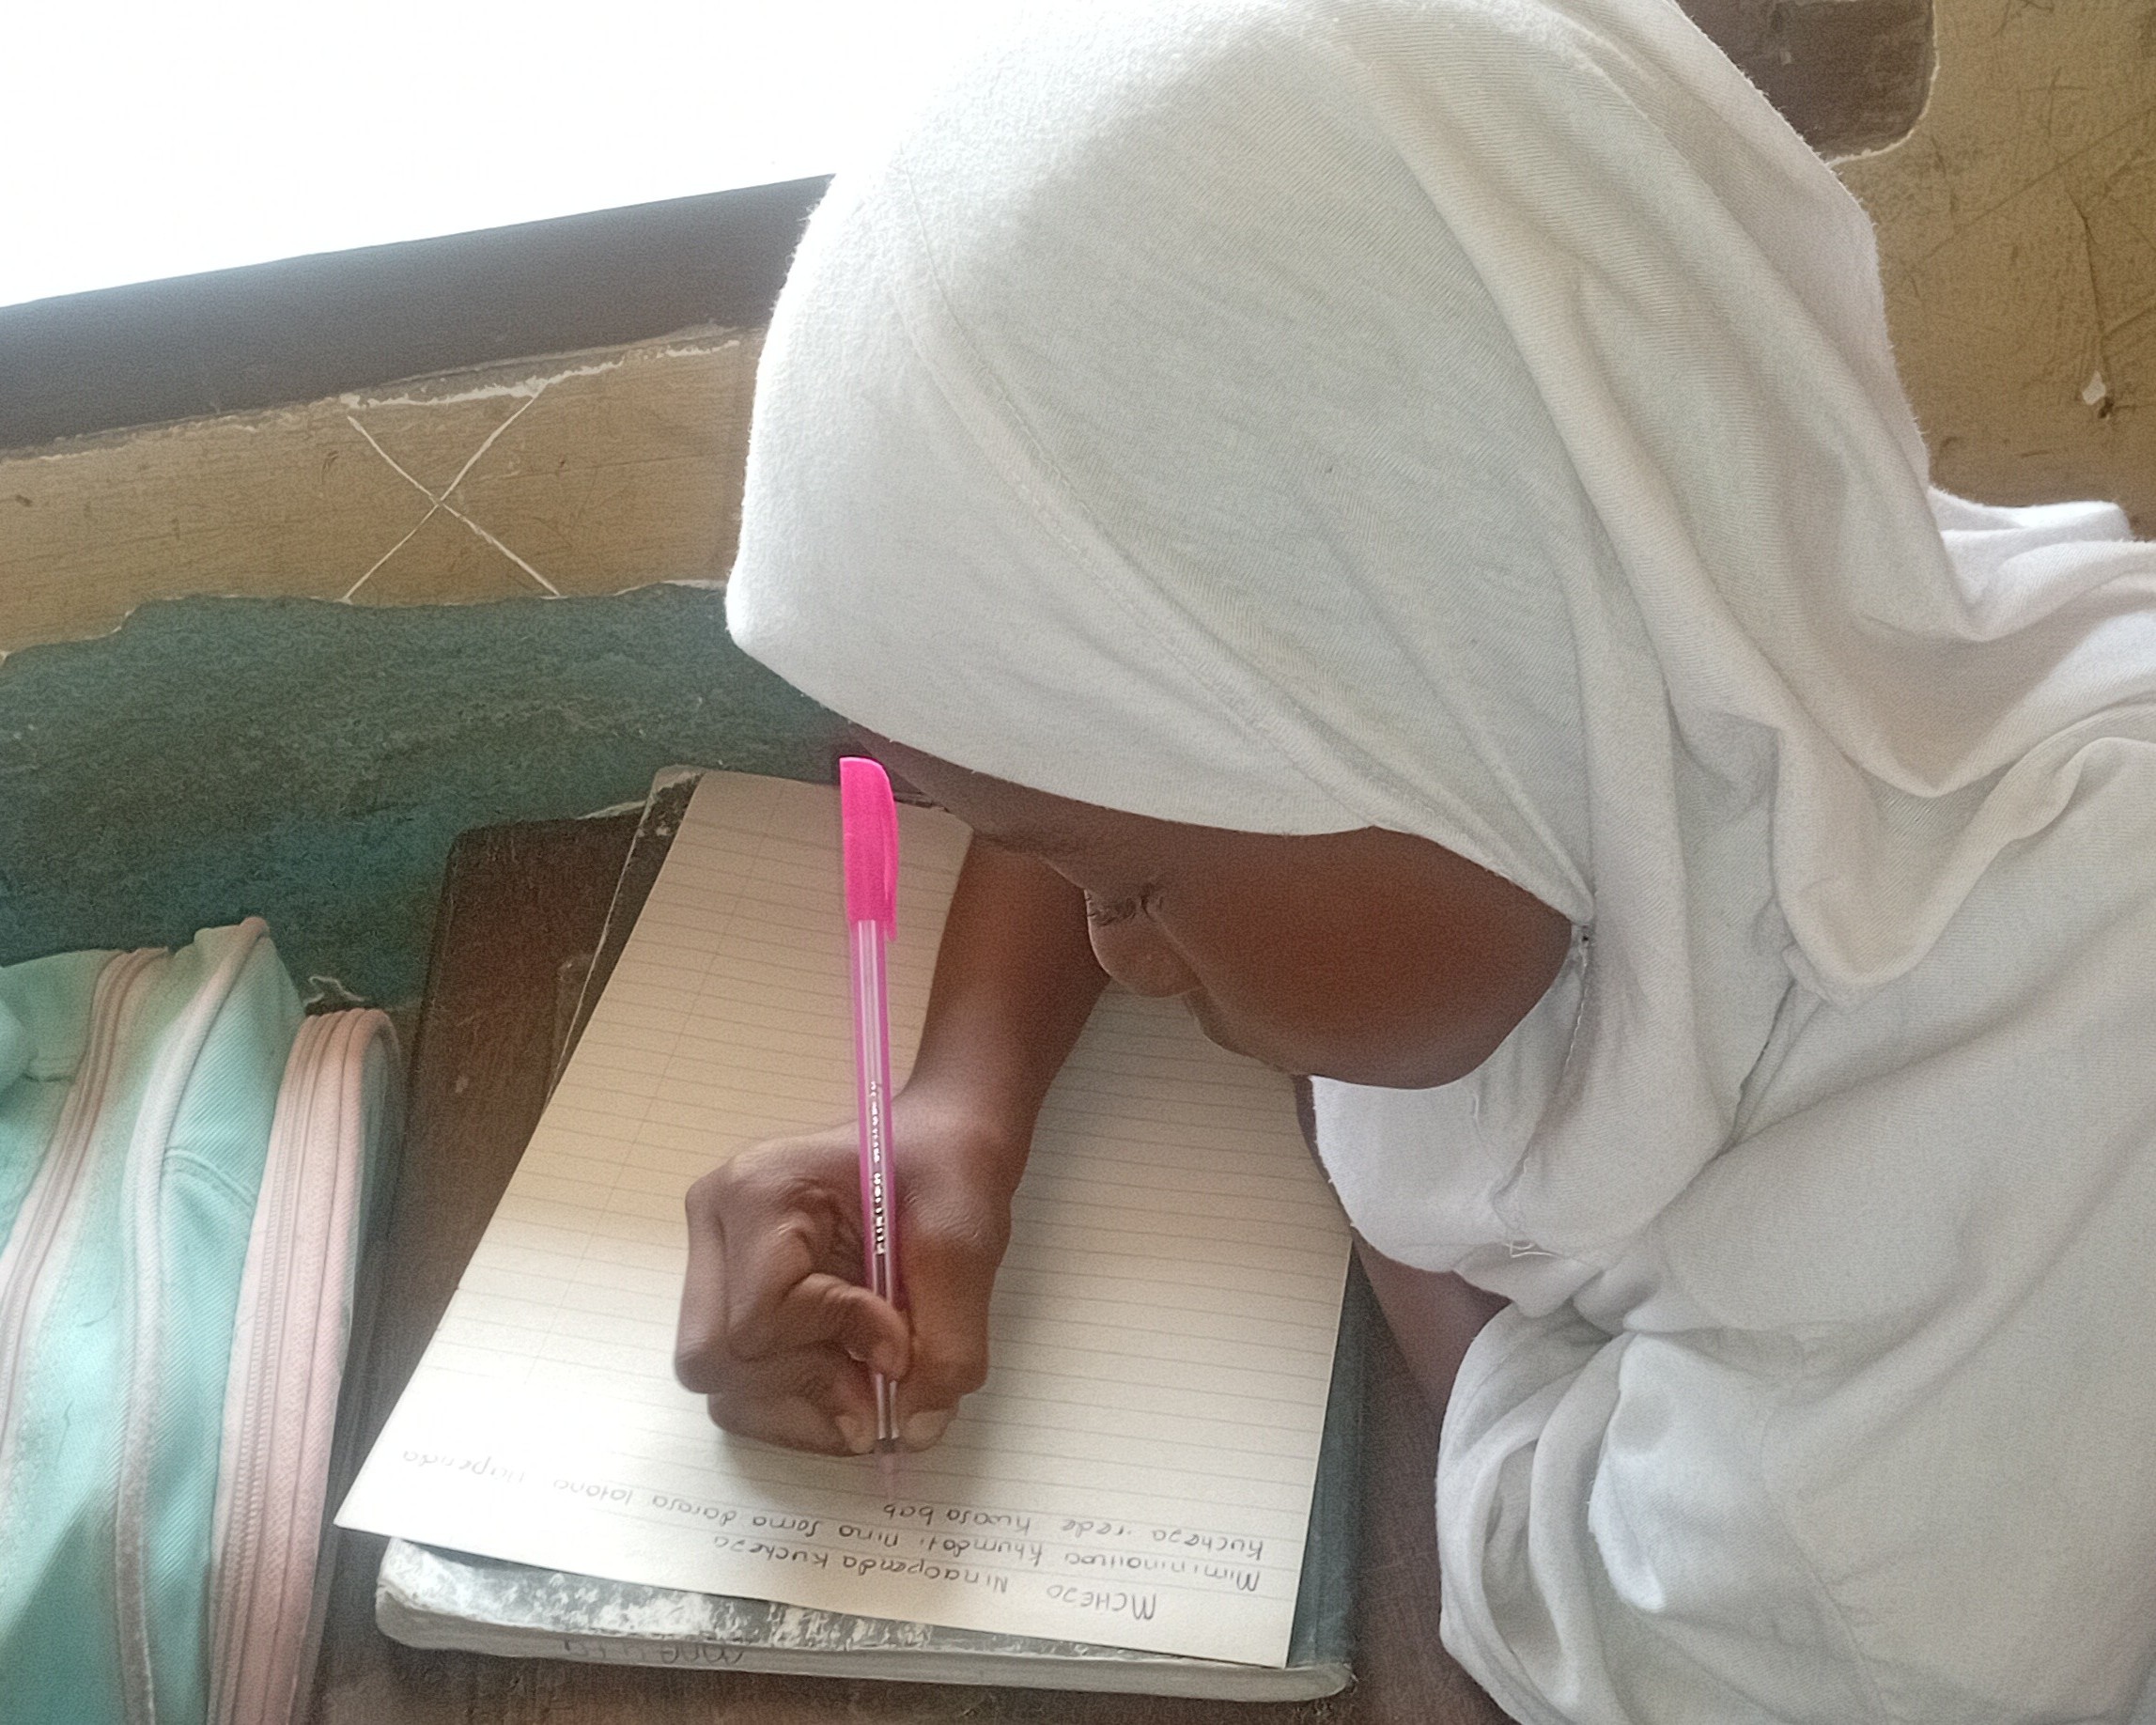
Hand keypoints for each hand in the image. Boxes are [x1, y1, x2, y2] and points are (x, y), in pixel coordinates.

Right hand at [674, 1088, 1017, 1454]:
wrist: (941, 1146)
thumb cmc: (947, 1171)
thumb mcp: (964, 1247)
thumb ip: (947, 1345)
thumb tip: (916, 1430)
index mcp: (759, 1192)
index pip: (760, 1316)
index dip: (835, 1343)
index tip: (900, 1344)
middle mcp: (715, 1225)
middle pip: (713, 1360)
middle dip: (802, 1389)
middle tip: (876, 1393)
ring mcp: (716, 1262)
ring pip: (719, 1384)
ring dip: (798, 1406)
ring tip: (867, 1390)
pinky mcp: (733, 1296)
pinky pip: (739, 1383)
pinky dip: (794, 1402)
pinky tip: (847, 1382)